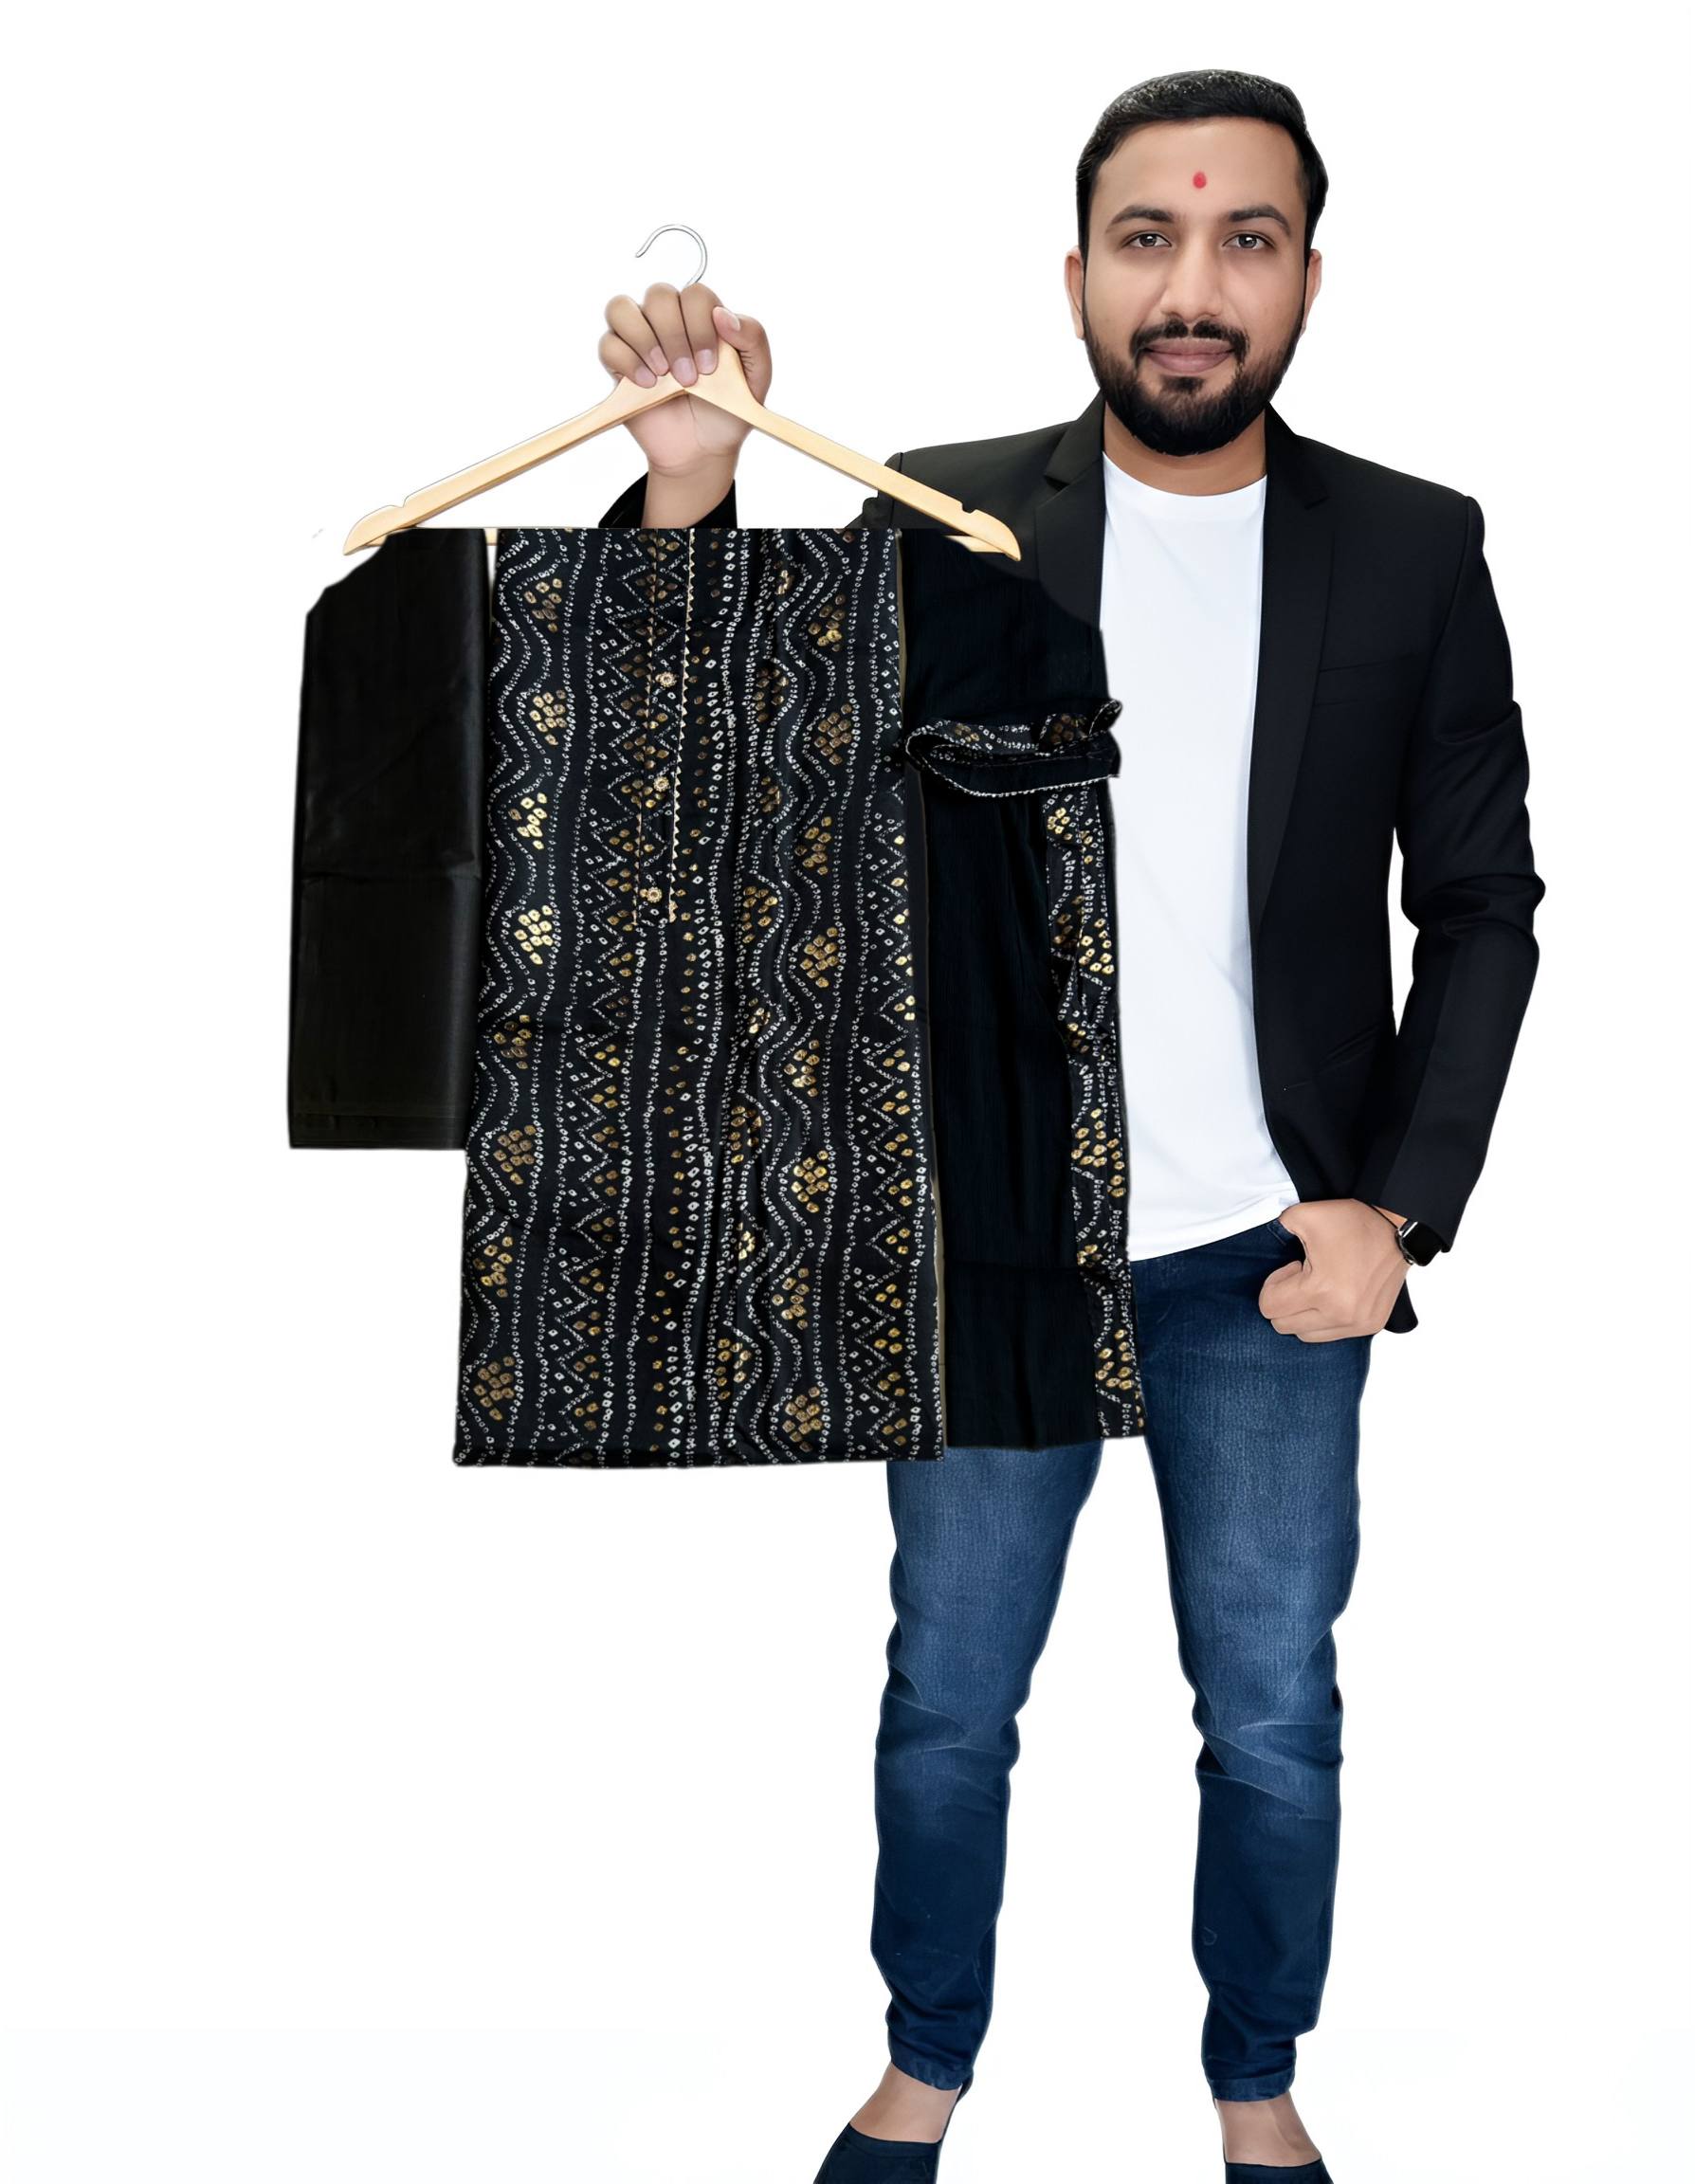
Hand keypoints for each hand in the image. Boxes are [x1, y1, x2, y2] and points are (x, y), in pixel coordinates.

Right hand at [598, 284, 771, 480]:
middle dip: (675, 336)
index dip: (700, 325)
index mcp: (702, 317)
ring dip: (644, 340)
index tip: (710, 367)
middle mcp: (668, 321)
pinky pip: (608, 344)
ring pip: (622, 308)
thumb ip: (753, 338)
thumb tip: (723, 314)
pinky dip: (626, 361)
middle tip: (688, 378)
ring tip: (662, 375)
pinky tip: (647, 385)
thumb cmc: (728, 411)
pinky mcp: (619, 364)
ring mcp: (640, 340)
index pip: (695, 294)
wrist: (702, 451)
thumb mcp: (757, 377)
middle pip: (659, 295)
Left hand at [1258, 1199, 1406, 1340]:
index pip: (1269, 1308)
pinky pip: (1332, 1335)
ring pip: (1307, 1336)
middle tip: (1304, 1276)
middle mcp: (1340, 1314)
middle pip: (1284, 1326)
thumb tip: (1266, 1243)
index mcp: (1321, 1290)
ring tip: (1320, 1287)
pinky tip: (1335, 1295)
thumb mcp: (1303, 1215)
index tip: (1293, 1267)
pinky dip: (1325, 1319)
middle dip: (1286, 1301)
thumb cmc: (1352, 1222)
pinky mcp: (1370, 1326)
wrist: (1398, 1229)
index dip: (1274, 1285)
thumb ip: (1275, 1229)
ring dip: (1304, 1314)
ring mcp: (1357, 1323)